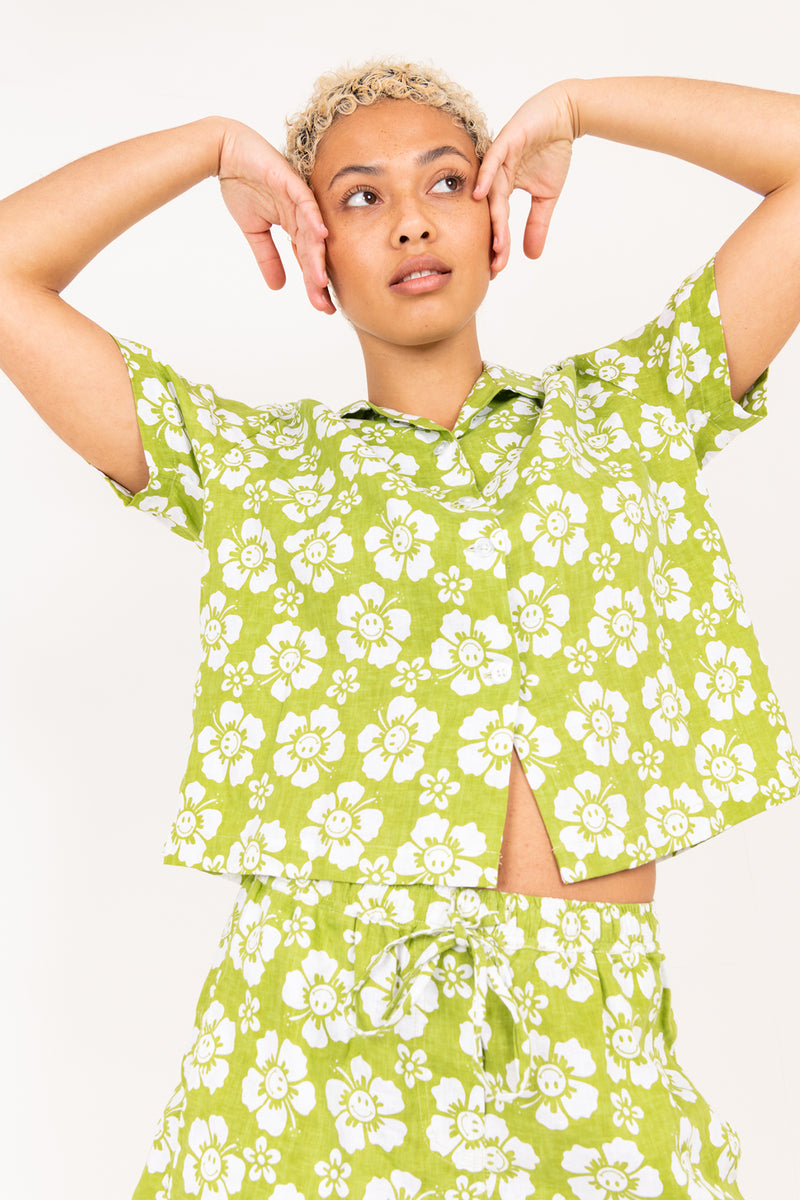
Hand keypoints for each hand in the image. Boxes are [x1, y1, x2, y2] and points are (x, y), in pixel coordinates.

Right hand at [217, 119, 333, 313]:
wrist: (225, 152)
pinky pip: (306, 201)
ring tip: (321, 281)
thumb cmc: (241, 184)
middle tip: (325, 305)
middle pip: (315, 251)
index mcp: (295, 225)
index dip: (314, 284)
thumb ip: (268, 257)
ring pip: (312, 232)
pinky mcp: (291, 180)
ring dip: (318, 256)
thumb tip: (278, 287)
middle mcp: (302, 214)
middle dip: (319, 280)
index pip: (308, 260)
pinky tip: (320, 235)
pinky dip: (313, 218)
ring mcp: (298, 197)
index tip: (322, 307)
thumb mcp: (254, 230)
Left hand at [474, 83, 577, 275]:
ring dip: (492, 219)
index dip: (498, 246)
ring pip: (492, 193)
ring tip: (494, 244)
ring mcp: (499, 158)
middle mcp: (496, 176)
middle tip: (495, 266)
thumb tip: (532, 256)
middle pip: (491, 213)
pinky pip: (492, 161)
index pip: (498, 222)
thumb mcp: (547, 196)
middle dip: (494, 241)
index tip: (498, 270)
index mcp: (502, 188)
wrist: (565, 115)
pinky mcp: (506, 140)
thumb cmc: (552, 150)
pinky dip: (485, 177)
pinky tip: (479, 196)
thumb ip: (536, 224)